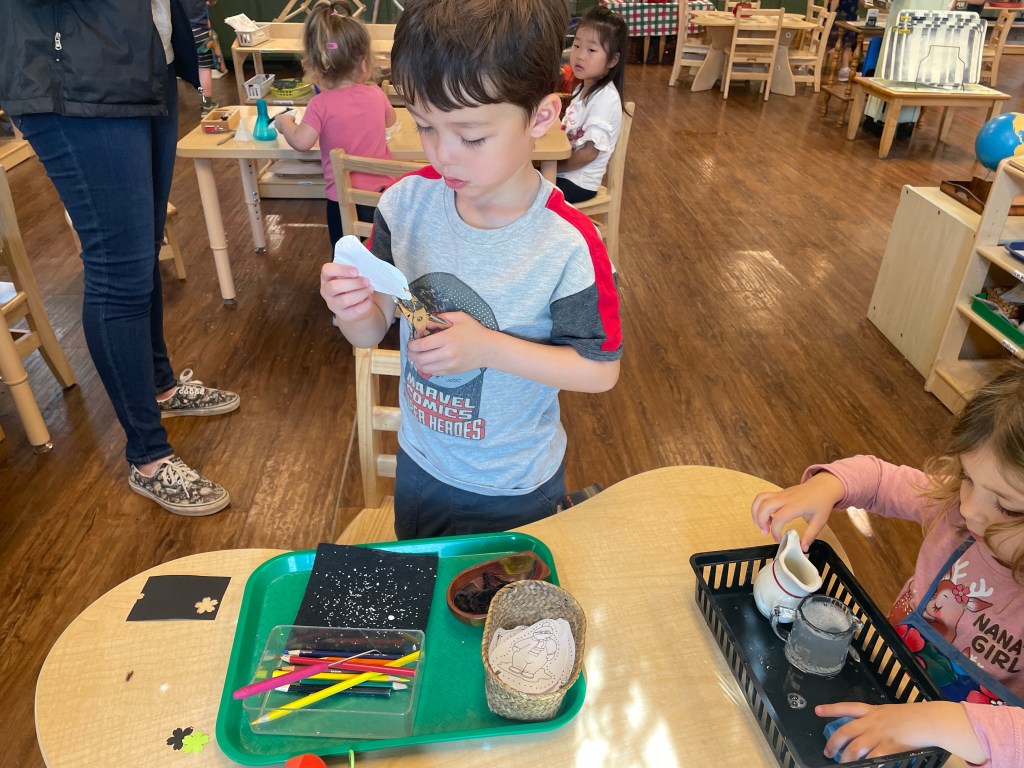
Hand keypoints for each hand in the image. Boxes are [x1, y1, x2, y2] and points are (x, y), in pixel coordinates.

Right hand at [320, 263, 374, 322]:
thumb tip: (367, 263)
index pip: (327, 270)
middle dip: (354, 283)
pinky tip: (369, 299)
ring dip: (361, 293)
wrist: (355, 305)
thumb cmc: (353, 284)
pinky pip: (354, 311)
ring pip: (345, 300)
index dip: (341, 269)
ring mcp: (333, 305)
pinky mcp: (344, 316)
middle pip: (335, 287)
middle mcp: (327, 291)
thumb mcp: (350, 275)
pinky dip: (365, 304)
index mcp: (327, 278)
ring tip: (370, 288)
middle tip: (366, 280)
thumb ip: (354, 269)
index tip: (356, 271)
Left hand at [406, 312, 493, 375]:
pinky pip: (432, 373)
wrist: (489, 349)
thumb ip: (442, 316)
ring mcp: (449, 365)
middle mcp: (447, 354)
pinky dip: (425, 368)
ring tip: (417, 355)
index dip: (412, 344)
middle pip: (420, 358)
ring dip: (416, 362)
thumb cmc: (475, 331)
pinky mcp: (451, 372)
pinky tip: (426, 361)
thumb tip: (426, 321)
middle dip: (411, 353)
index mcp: (448, 338)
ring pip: (424, 368)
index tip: (412, 340)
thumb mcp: (460, 317)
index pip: (422, 345)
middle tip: (412, 348)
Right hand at [750, 472, 843, 550]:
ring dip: (756, 512)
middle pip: (764, 506)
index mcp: (796, 506)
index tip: (779, 539)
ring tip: (760, 524)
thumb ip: (810, 535)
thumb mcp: (819, 521)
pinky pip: (763, 497)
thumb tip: (803, 548)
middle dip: (760, 521)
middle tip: (765, 532)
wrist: (822, 486)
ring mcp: (780, 494)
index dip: (775, 531)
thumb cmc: (821, 503)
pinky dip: (758, 506)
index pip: (779, 518)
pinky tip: (764, 516)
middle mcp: (785, 498)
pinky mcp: (778, 493)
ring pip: (760, 499)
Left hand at [817, 701, 984, 763]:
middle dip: (833, 742)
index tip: (817, 710)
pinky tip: (863, 766)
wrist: (928, 720)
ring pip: (855, 748)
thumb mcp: (891, 713)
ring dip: (847, 757)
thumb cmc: (914, 716)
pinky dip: (866, 764)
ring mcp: (878, 734)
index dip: (831, 709)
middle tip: (827, 751)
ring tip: (842, 763)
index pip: (847, 707)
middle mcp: (871, 721)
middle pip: (845, 731)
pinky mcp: (888, 747)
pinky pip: (872, 758)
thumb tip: (869, 730)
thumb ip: (879, 720)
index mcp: (872, 710)